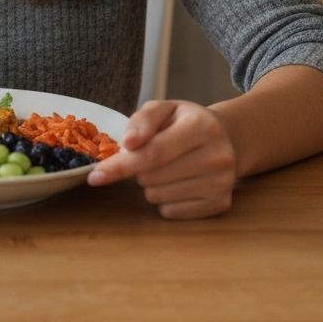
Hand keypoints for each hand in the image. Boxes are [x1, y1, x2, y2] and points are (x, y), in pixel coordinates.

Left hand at [87, 99, 236, 218]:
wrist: (227, 138)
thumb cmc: (185, 122)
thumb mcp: (164, 109)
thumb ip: (142, 120)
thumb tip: (127, 144)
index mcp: (201, 126)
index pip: (152, 152)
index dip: (120, 166)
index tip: (95, 176)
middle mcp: (216, 156)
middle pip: (152, 177)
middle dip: (138, 169)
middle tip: (150, 155)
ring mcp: (221, 183)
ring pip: (158, 196)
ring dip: (151, 184)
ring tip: (168, 167)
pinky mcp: (220, 204)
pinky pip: (171, 211)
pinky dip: (165, 199)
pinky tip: (178, 182)